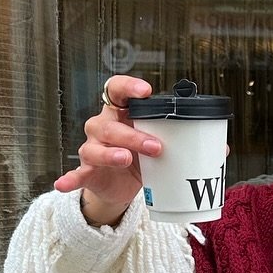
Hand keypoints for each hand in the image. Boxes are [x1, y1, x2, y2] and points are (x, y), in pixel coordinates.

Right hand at [53, 77, 163, 227]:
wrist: (124, 186)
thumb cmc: (140, 157)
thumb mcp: (156, 143)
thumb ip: (173, 137)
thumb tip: (209, 142)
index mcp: (119, 113)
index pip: (117, 90)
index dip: (128, 87)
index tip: (145, 92)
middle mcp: (102, 127)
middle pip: (110, 125)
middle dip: (133, 135)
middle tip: (155, 147)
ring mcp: (92, 149)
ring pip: (94, 148)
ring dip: (111, 154)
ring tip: (126, 159)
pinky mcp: (88, 172)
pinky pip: (76, 174)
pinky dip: (69, 179)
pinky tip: (63, 183)